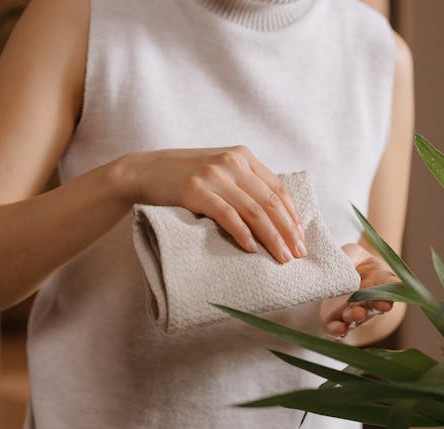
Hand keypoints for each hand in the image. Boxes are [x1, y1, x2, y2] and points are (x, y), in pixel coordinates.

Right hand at [115, 145, 306, 263]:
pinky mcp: (196, 190)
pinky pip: (228, 216)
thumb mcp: (219, 170)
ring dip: (272, 238)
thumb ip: (244, 183)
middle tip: (298, 254)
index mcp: (243, 156)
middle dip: (288, 231)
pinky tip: (251, 250)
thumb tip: (276, 216)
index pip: (278, 188)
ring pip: (255, 211)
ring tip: (281, 258)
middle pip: (271, 202)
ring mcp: (214, 175)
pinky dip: (243, 235)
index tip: (300, 238)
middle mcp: (232, 162)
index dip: (292, 215)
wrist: (143, 171)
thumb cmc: (184, 176)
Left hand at [320, 243, 399, 337]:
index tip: (393, 289)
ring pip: (357, 317)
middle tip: (381, 304)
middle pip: (376, 305)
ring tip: (358, 313)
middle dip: (379, 305)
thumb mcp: (351, 252)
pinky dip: (339, 331)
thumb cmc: (347, 261)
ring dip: (358, 316)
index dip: (392, 289)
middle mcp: (368, 300)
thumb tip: (350, 260)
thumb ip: (352, 254)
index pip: (389, 285)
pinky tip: (340, 330)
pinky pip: (336, 329)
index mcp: (378, 281)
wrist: (329, 275)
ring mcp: (352, 312)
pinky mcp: (333, 321)